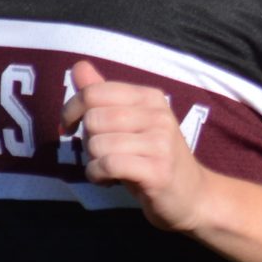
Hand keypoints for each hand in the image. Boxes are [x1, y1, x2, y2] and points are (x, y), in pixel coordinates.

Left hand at [60, 59, 216, 233]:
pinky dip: (98, 176)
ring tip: (110, 169)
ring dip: (93, 162)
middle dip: (88, 141)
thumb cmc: (151, 157)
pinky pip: (108, 165)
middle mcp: (159, 115)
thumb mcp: (127, 122)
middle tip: (104, 153)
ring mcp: (161, 142)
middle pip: (94, 119)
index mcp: (151, 97)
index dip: (71, 110)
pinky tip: (109, 180)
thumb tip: (79, 65)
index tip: (71, 127)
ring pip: (98, 144)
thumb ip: (103, 95)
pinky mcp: (158, 170)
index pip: (94, 92)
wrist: (191, 195)